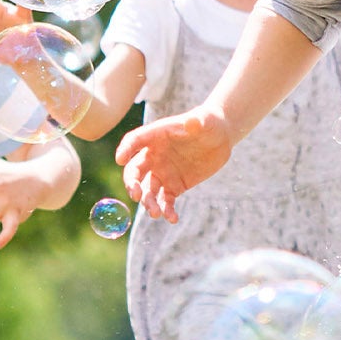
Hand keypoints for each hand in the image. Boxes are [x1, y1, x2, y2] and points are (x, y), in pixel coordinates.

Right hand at [117, 107, 232, 222]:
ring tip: (156, 213)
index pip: (134, 141)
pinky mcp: (175, 186)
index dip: (126, 149)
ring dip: (148, 203)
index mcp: (155, 136)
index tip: (120, 159)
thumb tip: (192, 122)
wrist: (220, 137)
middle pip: (135, 171)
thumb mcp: (204, 121)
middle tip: (136, 195)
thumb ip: (196, 122)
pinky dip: (167, 211)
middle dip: (132, 184)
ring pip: (148, 190)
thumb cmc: (208, 123)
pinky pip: (166, 201)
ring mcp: (163, 173)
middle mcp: (154, 156)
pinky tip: (172, 219)